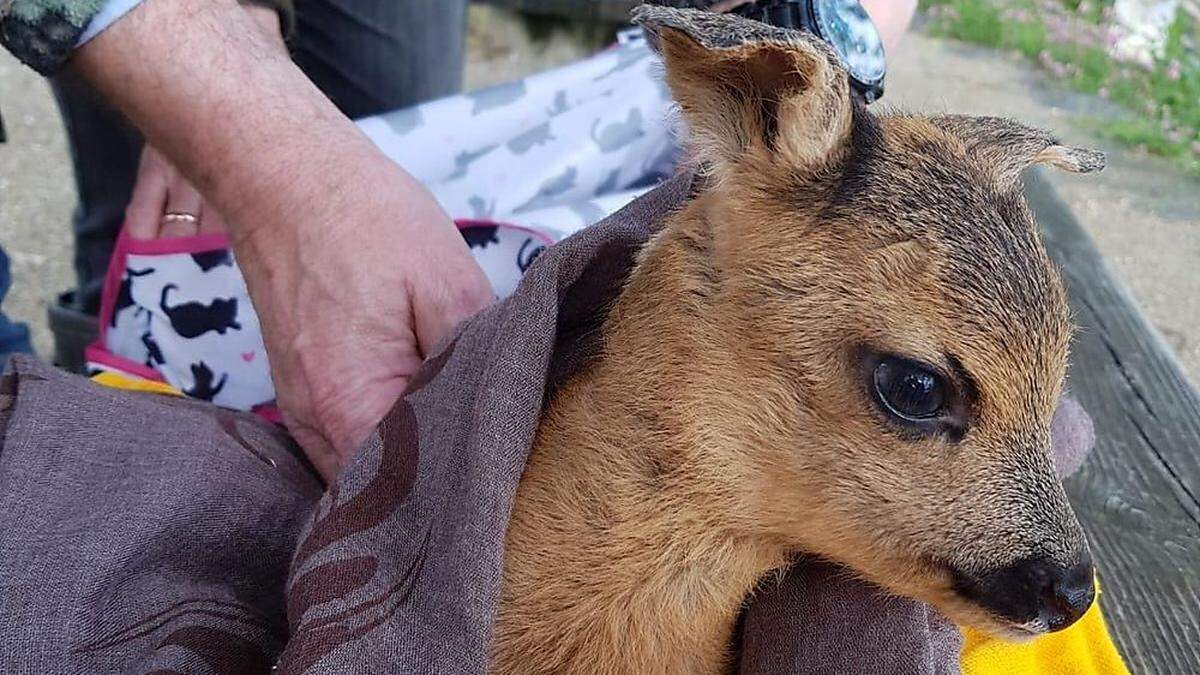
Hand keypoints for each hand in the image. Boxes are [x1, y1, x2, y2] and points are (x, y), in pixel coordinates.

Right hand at [77, 0, 491, 480]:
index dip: (466, 485)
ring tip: (471, 442)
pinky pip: (349, 438)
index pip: (414, 488)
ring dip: (414, 460)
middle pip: (386, 489)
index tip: (512, 477)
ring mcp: (301, 412)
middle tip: (502, 465)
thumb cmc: (364, 219)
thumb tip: (510, 404)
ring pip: (367, 467)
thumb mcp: (447, 281)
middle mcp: (315, 426)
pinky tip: (427, 415)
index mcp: (351, 405)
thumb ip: (477, 355)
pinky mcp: (302, 391)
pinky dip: (387, 436)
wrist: (285, 173)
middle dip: (442, 481)